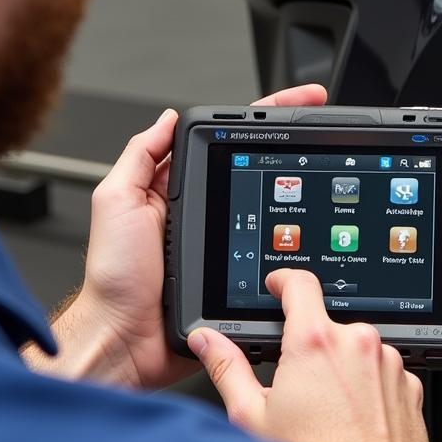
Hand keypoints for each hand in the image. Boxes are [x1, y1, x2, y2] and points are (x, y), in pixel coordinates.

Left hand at [24, 84, 327, 389]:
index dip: (261, 119)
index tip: (297, 101)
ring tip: (326, 169)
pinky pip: (272, 255)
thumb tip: (166, 119)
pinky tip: (313, 234)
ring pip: (270, 212)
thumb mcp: (116, 201)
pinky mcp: (238, 278)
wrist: (126, 340)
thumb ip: (140, 157)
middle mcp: (203, 215)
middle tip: (325, 125)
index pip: (226, 142)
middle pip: (255, 170)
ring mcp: (224, 246)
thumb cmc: (115, 277)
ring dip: (298, 196)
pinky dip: (295, 246)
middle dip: (293, 145)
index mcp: (177, 190)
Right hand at [188, 270, 441, 441]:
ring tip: (329, 412)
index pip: (300, 284)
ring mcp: (388, 364)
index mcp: (315, 342)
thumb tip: (207, 342)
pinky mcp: (410, 387)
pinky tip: (354, 421)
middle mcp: (357, 344)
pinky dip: (369, 389)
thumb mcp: (253, 417)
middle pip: (327, 325)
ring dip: (342, 369)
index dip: (284, 281)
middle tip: (298, 386)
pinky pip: (383, 373)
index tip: (278, 287)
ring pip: (356, 350)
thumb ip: (227, 368)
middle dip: (311, 348)